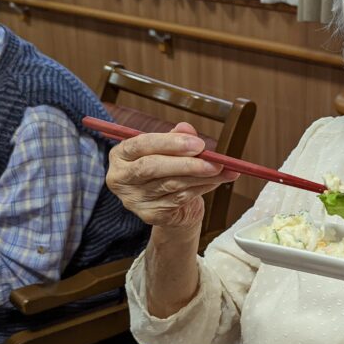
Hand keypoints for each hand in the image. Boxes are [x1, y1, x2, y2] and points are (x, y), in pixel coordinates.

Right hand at [106, 122, 238, 229]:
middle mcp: (121, 178)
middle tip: (214, 161)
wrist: (170, 205)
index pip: (140, 145)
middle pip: (152, 167)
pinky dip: (202, 187)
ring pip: (171, 184)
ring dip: (202, 176)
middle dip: (186, 163)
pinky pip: (180, 198)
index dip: (170, 143)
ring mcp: (134, 200)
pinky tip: (215, 180)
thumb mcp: (169, 149)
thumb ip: (176, 137)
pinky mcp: (150, 215)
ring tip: (222, 169)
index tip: (198, 143)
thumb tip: (186, 128)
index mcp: (120, 155)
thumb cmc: (166, 169)